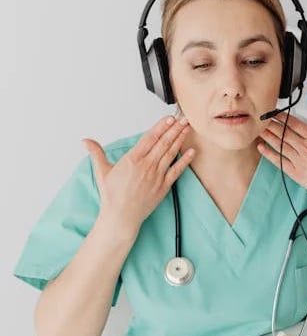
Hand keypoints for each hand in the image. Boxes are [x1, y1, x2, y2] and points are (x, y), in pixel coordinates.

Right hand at [83, 115, 194, 233]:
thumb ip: (96, 153)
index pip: (150, 138)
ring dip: (180, 140)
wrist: (121, 216)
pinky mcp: (163, 187)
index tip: (169, 118)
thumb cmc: (112, 196)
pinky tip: (191, 152)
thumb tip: (85, 141)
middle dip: (174, 129)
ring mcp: (157, 176)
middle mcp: (146, 166)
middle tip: (183, 118)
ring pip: (171, 154)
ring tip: (187, 128)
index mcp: (132, 160)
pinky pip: (177, 171)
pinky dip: (185, 161)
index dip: (160, 127)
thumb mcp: (101, 171)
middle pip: (163, 143)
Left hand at [257, 107, 306, 205]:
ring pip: (280, 145)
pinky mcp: (296, 173)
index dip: (283, 117)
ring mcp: (300, 161)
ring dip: (268, 136)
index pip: (296, 124)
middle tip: (262, 118)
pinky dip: (269, 154)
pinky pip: (279, 161)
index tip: (275, 112)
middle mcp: (306, 148)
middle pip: (284, 133)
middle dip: (272, 124)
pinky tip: (261, 148)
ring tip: (259, 130)